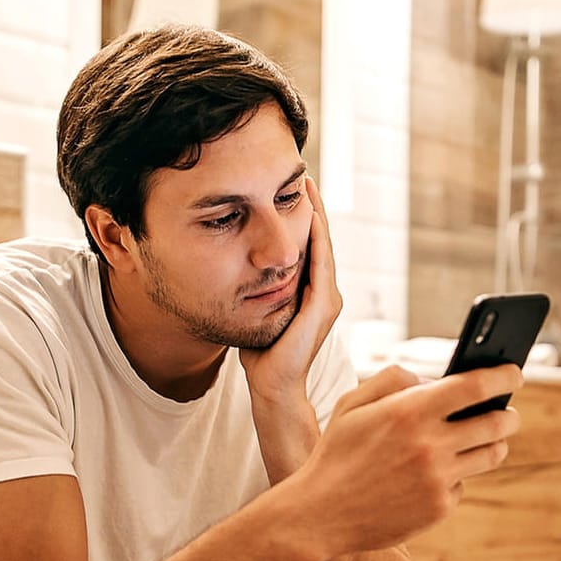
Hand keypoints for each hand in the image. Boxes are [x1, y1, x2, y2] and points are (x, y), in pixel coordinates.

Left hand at [239, 176, 343, 406]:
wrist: (272, 386)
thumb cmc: (261, 356)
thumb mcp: (257, 310)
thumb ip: (254, 288)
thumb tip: (232, 266)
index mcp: (312, 293)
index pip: (310, 246)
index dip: (302, 217)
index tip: (290, 189)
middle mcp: (326, 293)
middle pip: (320, 239)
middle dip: (312, 207)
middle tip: (303, 174)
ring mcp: (328, 299)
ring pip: (323, 245)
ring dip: (317, 214)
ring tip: (308, 184)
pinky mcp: (323, 305)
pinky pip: (321, 262)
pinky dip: (316, 236)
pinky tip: (309, 214)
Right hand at [289, 362, 524, 557]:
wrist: (320, 515)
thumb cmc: (336, 453)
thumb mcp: (352, 403)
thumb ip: (394, 379)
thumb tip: (435, 381)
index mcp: (409, 411)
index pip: (475, 386)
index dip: (504, 375)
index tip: (515, 372)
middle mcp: (430, 445)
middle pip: (497, 423)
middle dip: (509, 414)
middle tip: (508, 412)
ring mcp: (437, 480)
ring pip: (491, 455)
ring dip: (495, 443)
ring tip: (490, 438)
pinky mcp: (439, 508)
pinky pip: (461, 485)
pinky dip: (453, 477)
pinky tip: (434, 475)